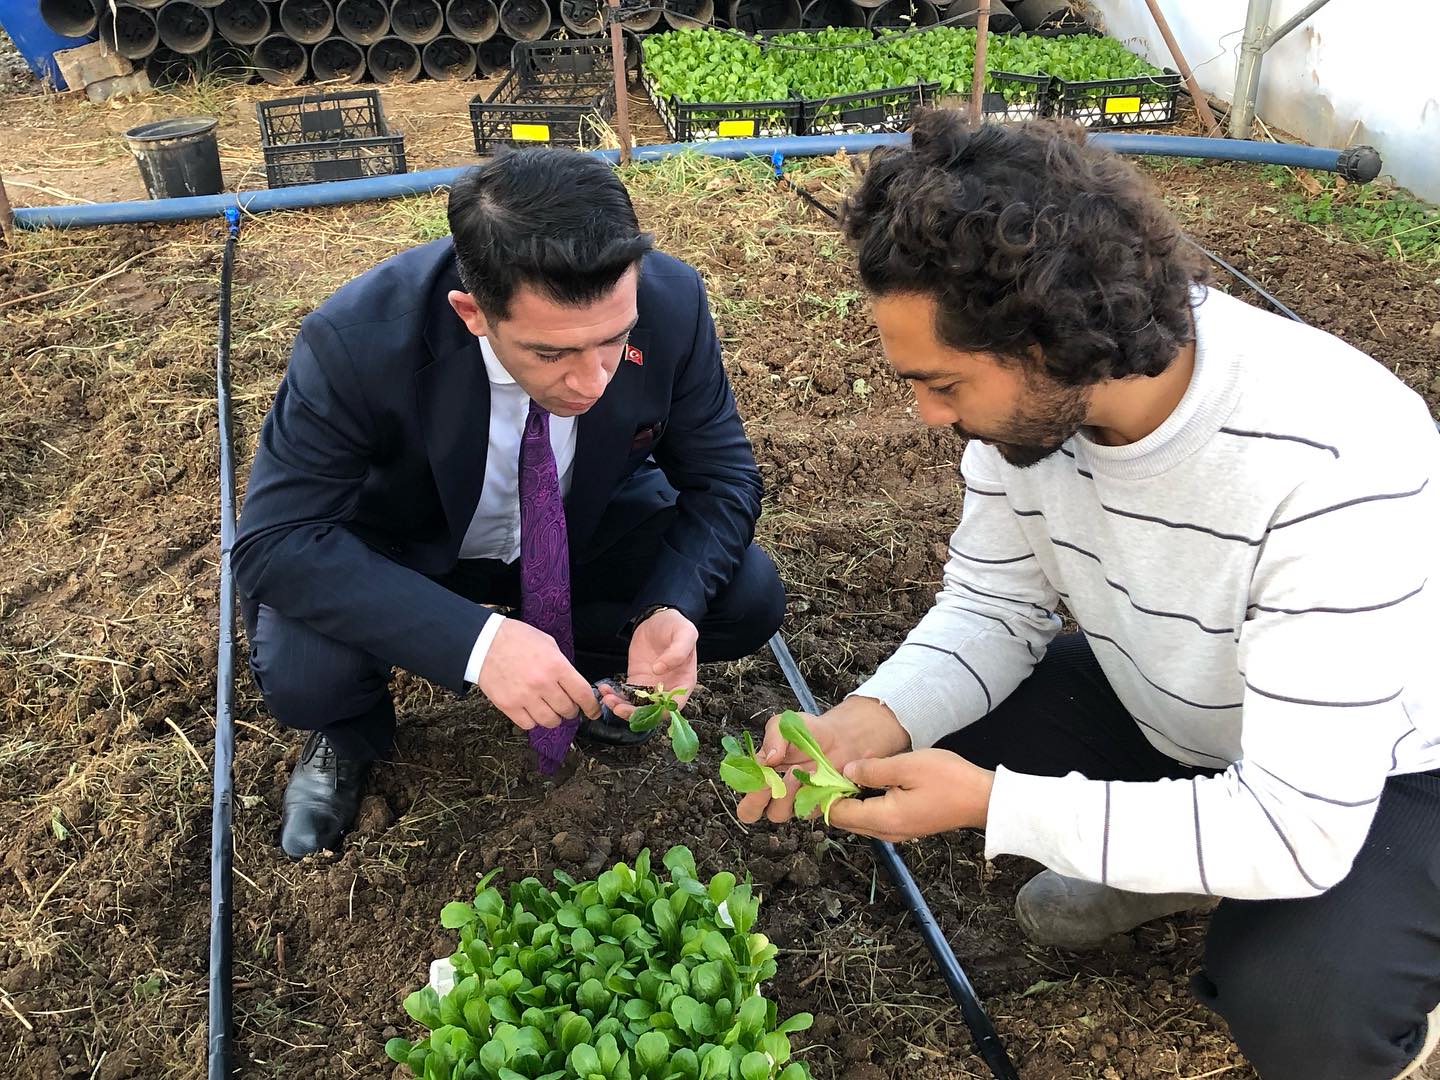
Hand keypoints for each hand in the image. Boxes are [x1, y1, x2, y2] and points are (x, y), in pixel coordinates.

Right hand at [477, 618, 599, 730]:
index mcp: (556, 666)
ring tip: (549, 708)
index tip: (593, 711)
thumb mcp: (548, 644)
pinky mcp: (508, 706)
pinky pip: (529, 724)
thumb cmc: (516, 639)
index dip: (592, 706)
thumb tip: (573, 684)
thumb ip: (562, 665)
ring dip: (554, 717)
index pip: (583, 694)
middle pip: (568, 710)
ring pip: (550, 721)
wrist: (484, 642)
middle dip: (571, 709)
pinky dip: (533, 720)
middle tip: (566, 704)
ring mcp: (525, 697)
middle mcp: (543, 684)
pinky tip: (532, 709)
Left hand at [599, 608, 698, 717]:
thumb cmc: (676, 626)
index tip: (642, 709)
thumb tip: (659, 670)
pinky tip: (605, 689)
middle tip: (617, 707)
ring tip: (607, 698)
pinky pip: (625, 693)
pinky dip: (615, 695)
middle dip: (634, 713)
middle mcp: (668, 688)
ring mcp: (651, 685)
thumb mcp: (685, 633)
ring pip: (636, 706)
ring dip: (621, 706)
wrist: (657, 617)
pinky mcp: (636, 679)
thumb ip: (677, 652)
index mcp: (684, 682)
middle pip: (652, 710)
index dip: (659, 712)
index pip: (674, 706)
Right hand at [736, 696, 910, 824]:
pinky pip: (806, 813)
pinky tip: (818, 779)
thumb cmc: (809, 732)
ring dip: (785, 795)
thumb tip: (767, 759)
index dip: (747, 784)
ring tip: (798, 773)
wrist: (840, 738)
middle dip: (757, 799)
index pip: (743, 789)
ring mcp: (792, 801)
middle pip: (750, 812)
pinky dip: (810, 797)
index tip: (761, 772)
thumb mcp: (785, 725)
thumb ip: (773, 737)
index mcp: (760, 771)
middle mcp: (772, 790)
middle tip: (772, 782)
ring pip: (777, 814)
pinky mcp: (813, 807)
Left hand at [826, 750, 994, 841]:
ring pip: (860, 820)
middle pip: (847, 820)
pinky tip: (865, 784)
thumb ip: (873, 771)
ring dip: (849, 801)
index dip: (825, 794)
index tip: (816, 772)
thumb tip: (845, 772)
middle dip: (833, 798)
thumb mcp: (907, 766)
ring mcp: (898, 832)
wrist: (984, 799)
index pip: (839, 813)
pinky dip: (864, 804)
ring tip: (843, 775)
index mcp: (884, 818)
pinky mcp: (906, 826)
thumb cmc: (949, 780)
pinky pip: (875, 818)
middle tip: (826, 771)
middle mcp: (887, 832)